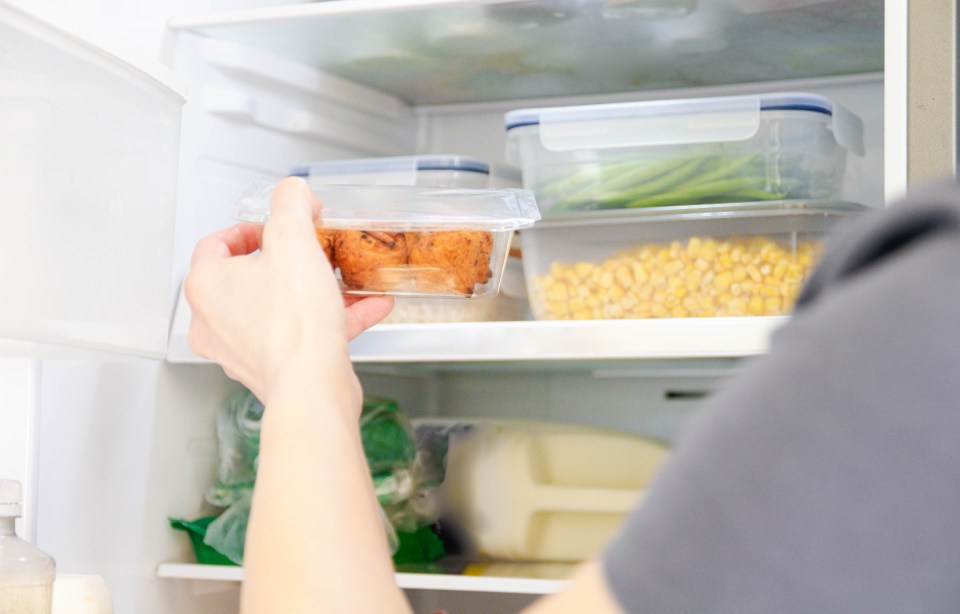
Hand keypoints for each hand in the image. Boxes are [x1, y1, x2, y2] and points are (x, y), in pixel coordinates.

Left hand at [184, 177, 393, 405]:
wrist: (312, 387)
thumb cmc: (294, 324)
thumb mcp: (295, 239)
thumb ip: (292, 203)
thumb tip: (293, 191)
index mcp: (205, 285)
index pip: (217, 243)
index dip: (253, 228)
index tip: (279, 227)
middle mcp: (212, 321)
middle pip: (248, 276)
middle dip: (288, 261)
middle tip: (311, 252)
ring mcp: (238, 349)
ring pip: (277, 307)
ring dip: (313, 291)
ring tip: (345, 281)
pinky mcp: (269, 369)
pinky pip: (298, 334)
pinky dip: (328, 319)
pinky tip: (365, 308)